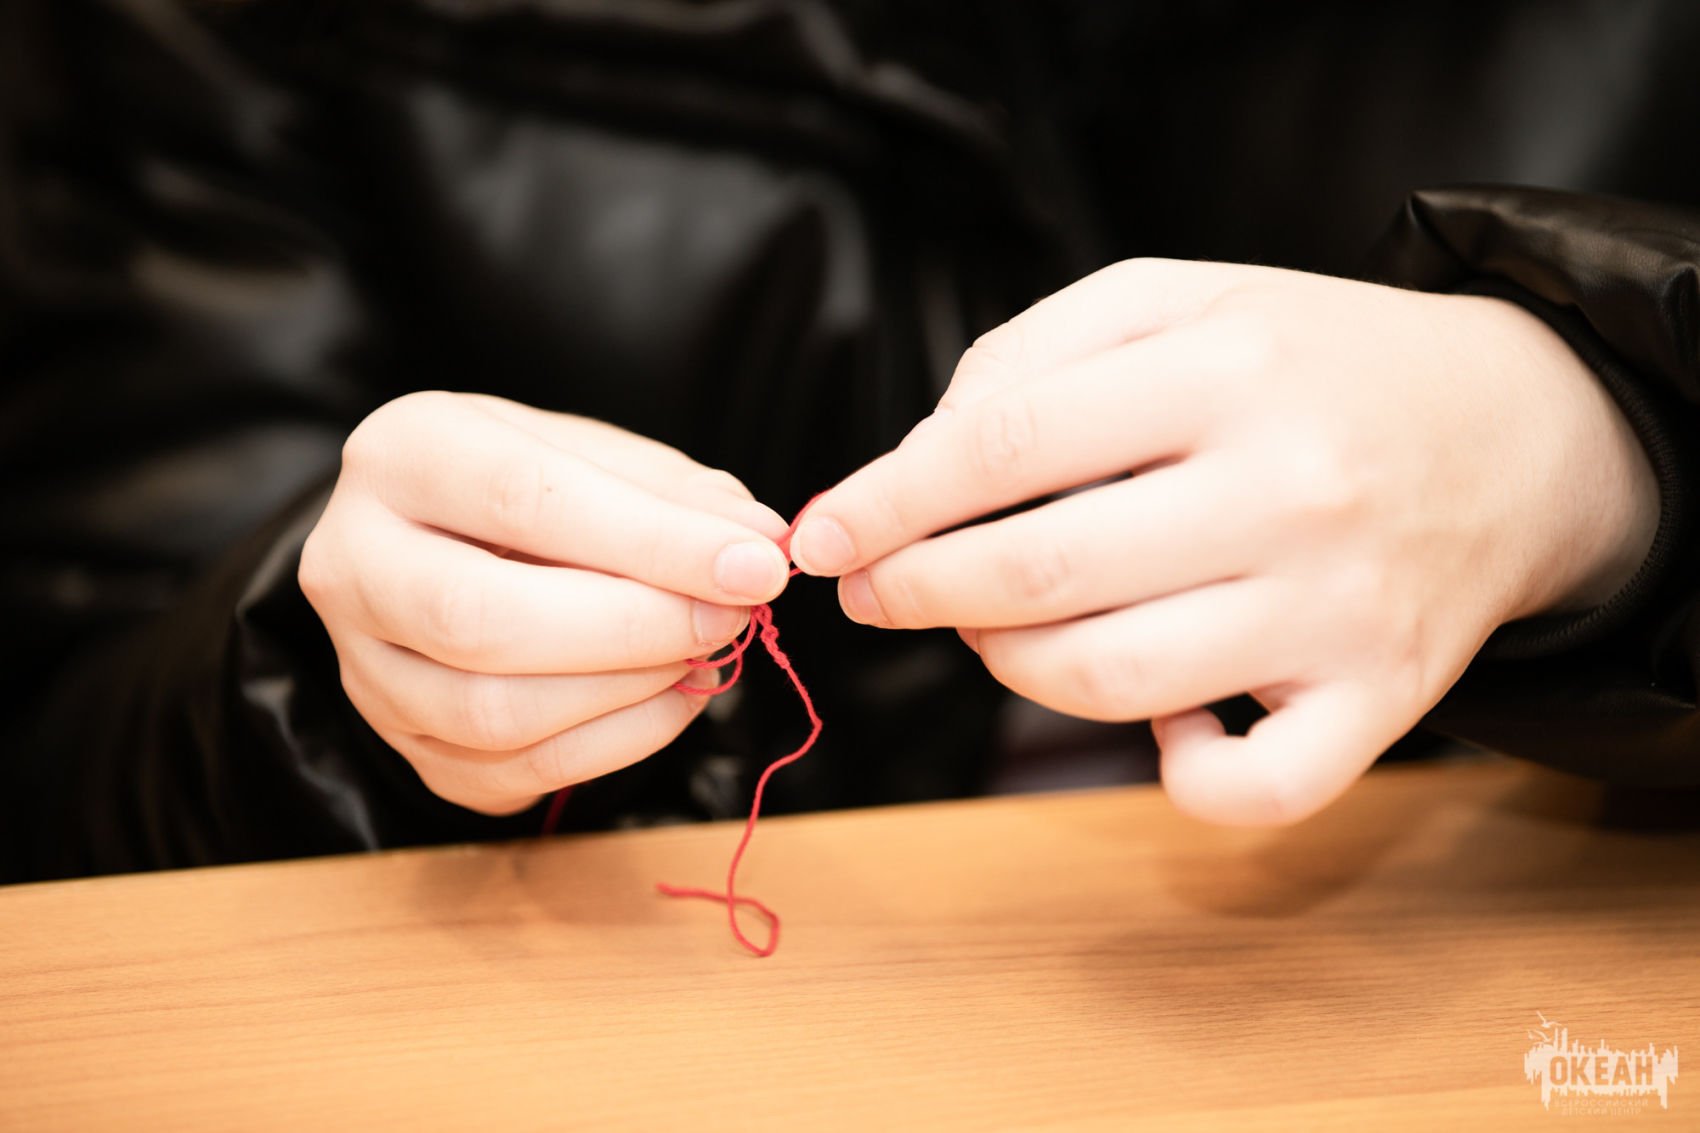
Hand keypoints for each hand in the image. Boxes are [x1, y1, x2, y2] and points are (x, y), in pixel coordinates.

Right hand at [299, 391, 790, 814]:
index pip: (527, 500)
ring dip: (627, 694)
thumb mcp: (593, 454)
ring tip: (703, 653)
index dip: (653, 543)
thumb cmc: (524, 486)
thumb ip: (676, 494)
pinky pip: (512, 773)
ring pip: (492, 715)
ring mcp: (365, 667)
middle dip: (633, 630)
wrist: (438, 541)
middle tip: (729, 617)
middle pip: (483, 623)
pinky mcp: (402, 745)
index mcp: (401, 455)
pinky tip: (670, 695)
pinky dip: (616, 743)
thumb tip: (759, 543)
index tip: (756, 565)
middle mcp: (353, 562)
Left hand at [786, 260, 1659, 824]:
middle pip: (1041, 574)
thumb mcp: (1179, 300)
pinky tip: (1157, 716)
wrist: (1513, 429)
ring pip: (1111, 682)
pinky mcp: (1384, 698)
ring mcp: (1341, 607)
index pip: (1004, 445)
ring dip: (1011, 668)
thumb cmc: (1308, 364)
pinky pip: (1249, 789)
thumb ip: (1030, 356)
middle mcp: (1290, 489)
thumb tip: (913, 467)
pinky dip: (1173, 772)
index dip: (885, 502)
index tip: (821, 536)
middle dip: (918, 593)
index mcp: (1227, 369)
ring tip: (998, 628)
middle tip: (876, 592)